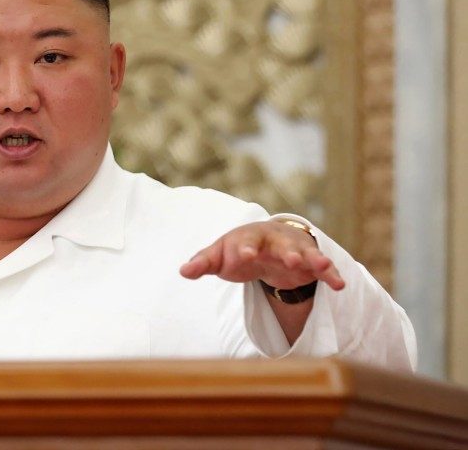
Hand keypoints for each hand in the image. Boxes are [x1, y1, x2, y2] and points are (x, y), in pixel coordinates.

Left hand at [179, 219, 345, 291]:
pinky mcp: (309, 264)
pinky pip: (322, 268)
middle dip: (287, 252)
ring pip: (305, 253)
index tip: (244, 256)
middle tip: (293, 260)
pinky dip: (331, 274)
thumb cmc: (237, 250)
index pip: (245, 241)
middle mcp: (274, 241)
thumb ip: (204, 262)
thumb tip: (183, 271)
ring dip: (313, 259)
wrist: (265, 244)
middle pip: (281, 245)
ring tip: (323, 266)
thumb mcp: (220, 255)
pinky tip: (340, 284)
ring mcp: (294, 250)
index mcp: (249, 238)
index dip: (244, 249)